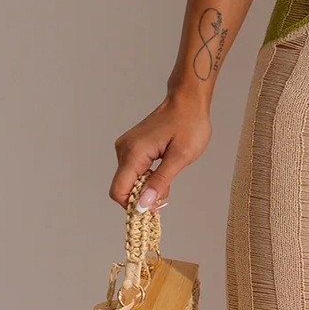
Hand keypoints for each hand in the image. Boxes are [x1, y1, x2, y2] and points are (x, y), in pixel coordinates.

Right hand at [110, 94, 212, 210]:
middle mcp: (124, 149)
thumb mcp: (180, 157)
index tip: (153, 208)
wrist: (188, 101)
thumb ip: (161, 182)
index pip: (119, 191)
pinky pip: (133, 170)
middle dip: (143, 197)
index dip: (133, 205)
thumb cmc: (189, 125)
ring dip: (146, 187)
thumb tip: (144, 205)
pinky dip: (146, 177)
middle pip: (123, 187)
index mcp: (134, 153)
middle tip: (167, 193)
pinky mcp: (132, 146)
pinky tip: (163, 169)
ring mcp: (126, 147)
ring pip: (129, 180)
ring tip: (168, 176)